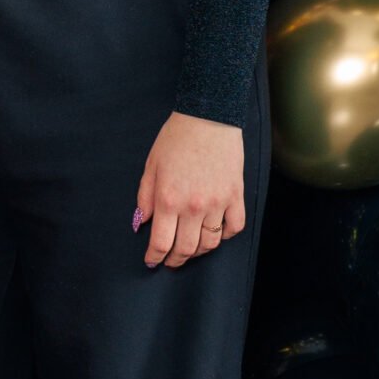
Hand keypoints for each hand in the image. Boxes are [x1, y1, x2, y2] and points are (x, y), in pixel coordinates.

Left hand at [135, 113, 243, 270]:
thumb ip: (145, 197)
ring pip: (210, 243)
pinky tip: (215, 232)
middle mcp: (193, 206)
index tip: (152, 261)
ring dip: (199, 252)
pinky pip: (234, 228)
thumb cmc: (176, 139)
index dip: (155, 257)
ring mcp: (218, 203)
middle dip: (175, 260)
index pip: (161, 242)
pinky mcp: (235, 196)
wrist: (208, 118)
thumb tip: (142, 222)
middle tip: (170, 260)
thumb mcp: (151, 166)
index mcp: (169, 199)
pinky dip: (225, 235)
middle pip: (186, 249)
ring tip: (190, 248)